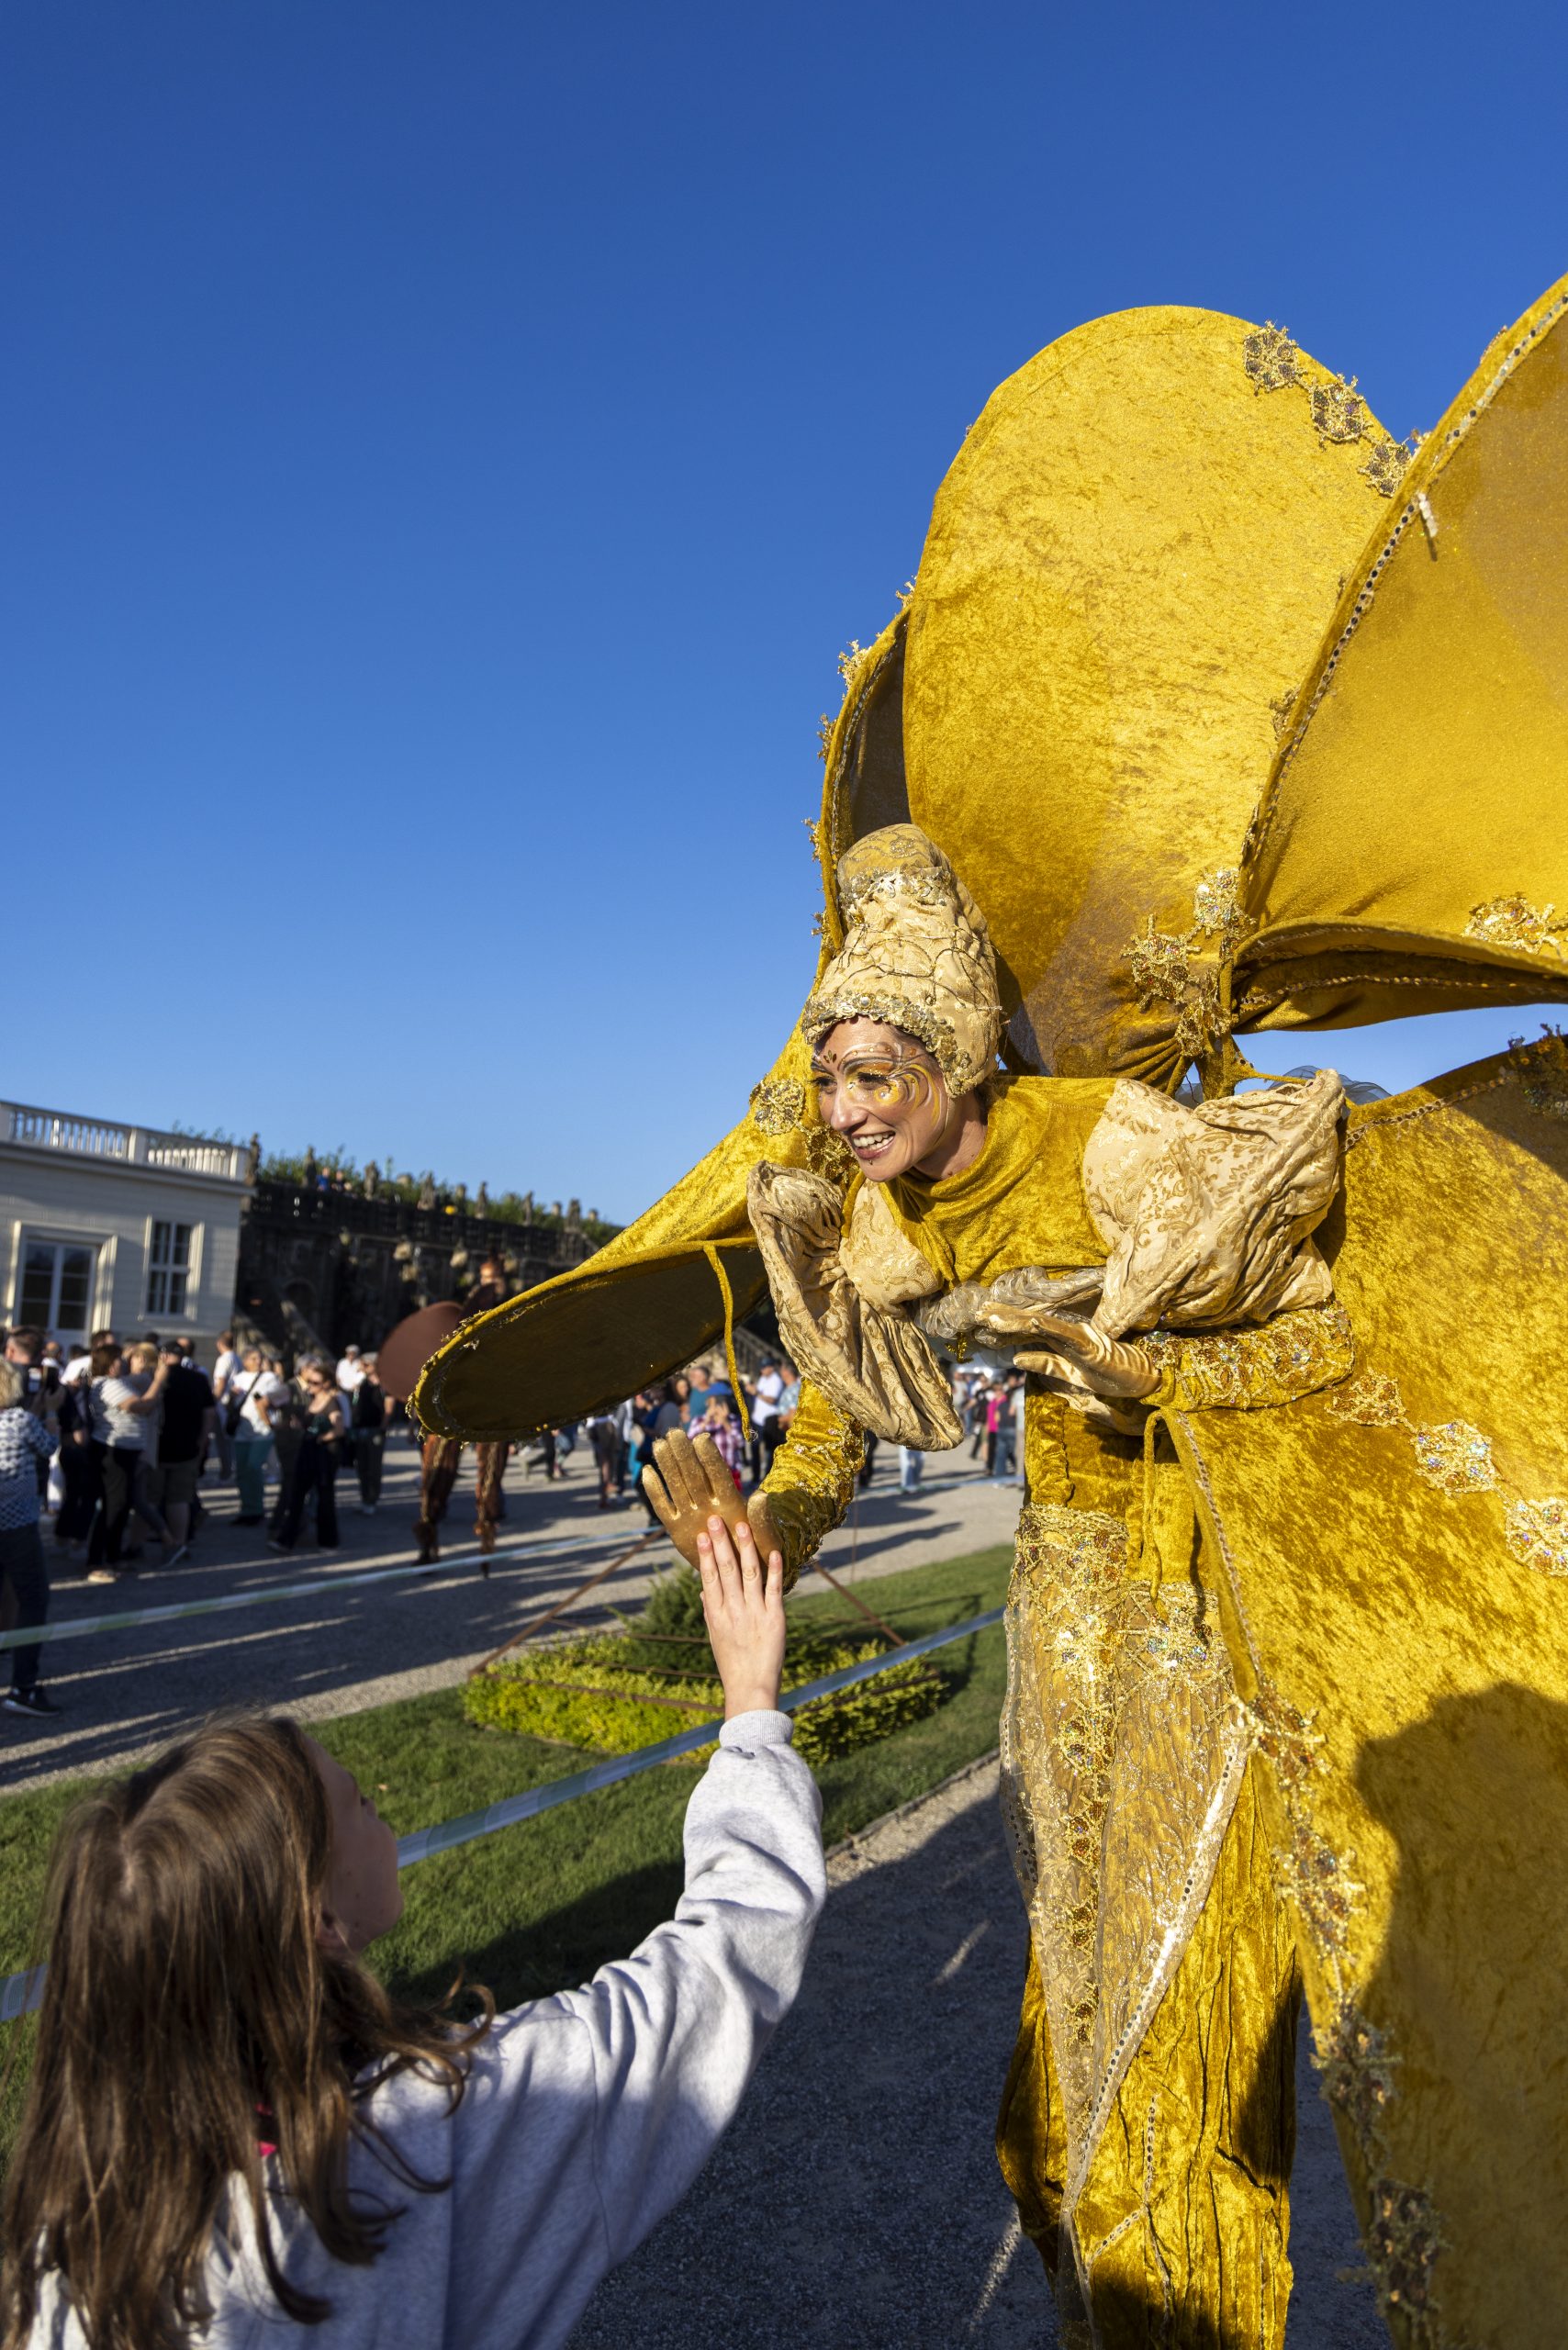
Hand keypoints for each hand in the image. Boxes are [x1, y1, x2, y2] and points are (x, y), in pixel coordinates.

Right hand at [643, 1428, 781, 1575]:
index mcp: (731, 1504)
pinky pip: (664, 1508)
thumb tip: (761, 1496)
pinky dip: (655, 1492)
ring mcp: (692, 1514)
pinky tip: (647, 1472)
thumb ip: (761, 1519)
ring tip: (660, 1443)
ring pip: (678, 1486)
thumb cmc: (759, 1553)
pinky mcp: (678, 1528)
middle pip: (694, 1476)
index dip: (711, 1459)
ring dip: (668, 1465)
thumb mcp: (766, 1540)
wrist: (741, 1573)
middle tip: (675, 1432)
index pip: (719, 1477)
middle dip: (685, 1454)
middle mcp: (709, 1504)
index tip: (702, 1439)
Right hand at [696, 1511, 785, 1716]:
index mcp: (715, 1614)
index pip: (709, 1577)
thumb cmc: (732, 1662)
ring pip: (749, 1573)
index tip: (701, 1534)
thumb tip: (704, 1590)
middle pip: (726, 1569)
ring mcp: (754, 1613)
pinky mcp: (775, 1618)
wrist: (751, 1688)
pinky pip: (775, 1589)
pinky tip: (773, 1552)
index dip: (706, 1555)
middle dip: (721, 1542)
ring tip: (742, 1526)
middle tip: (716, 1519)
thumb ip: (710, 1611)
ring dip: (745, 1548)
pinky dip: (774, 1570)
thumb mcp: (715, 1636)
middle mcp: (733, 1610)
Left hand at [977, 1304, 1159, 1400]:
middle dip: (1004, 1316)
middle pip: (1030, 1322)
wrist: (1143, 1380)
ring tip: (993, 1316)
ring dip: (1017, 1319)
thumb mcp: (1070, 1375)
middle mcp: (1067, 1332)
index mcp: (1061, 1340)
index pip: (1028, 1329)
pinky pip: (1066, 1334)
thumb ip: (1046, 1363)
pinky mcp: (1090, 1344)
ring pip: (1042, 1324)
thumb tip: (1016, 1357)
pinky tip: (1031, 1320)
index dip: (1005, 1323)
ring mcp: (1078, 1336)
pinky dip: (1048, 1326)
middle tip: (978, 1310)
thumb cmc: (1109, 1376)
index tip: (982, 1318)